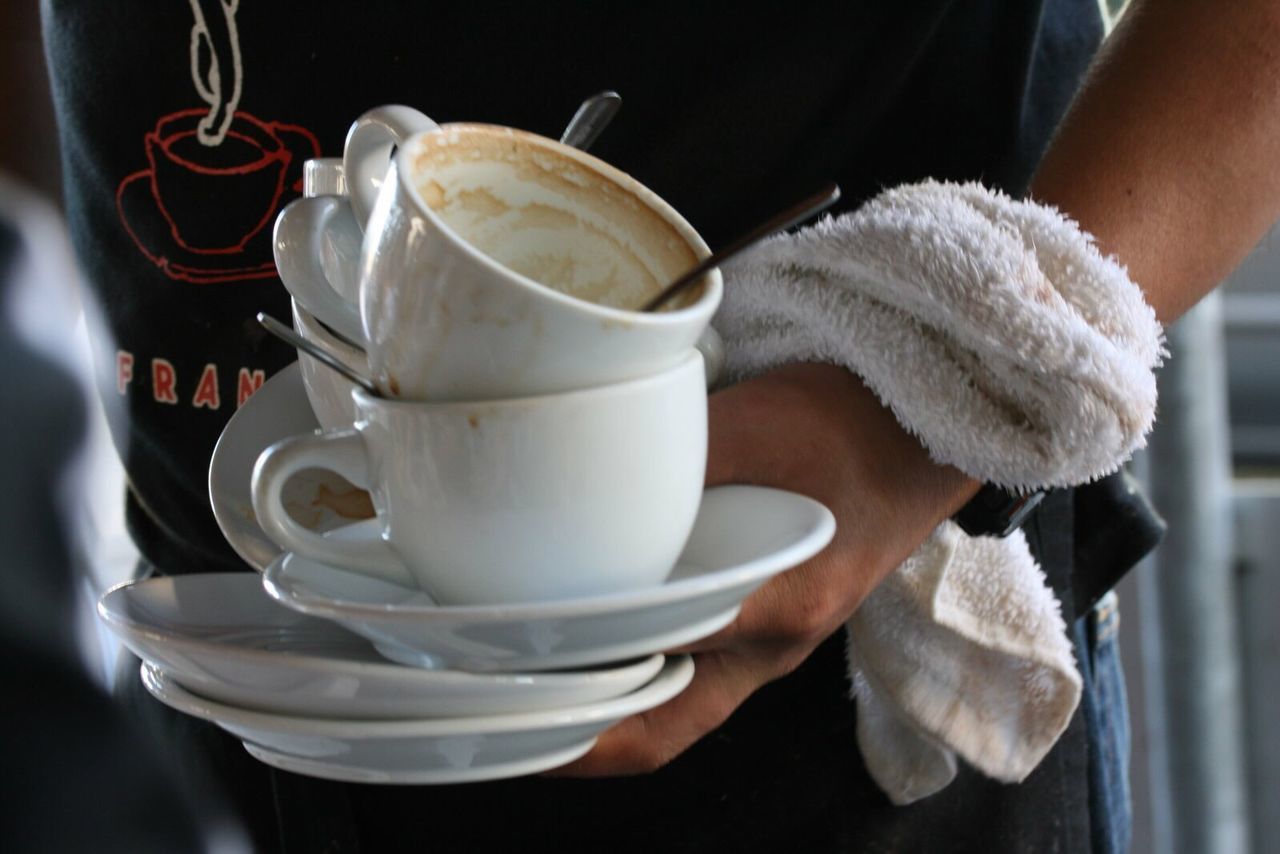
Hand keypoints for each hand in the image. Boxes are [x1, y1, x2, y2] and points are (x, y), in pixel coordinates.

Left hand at [552, 362, 977, 775]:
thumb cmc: (850, 426)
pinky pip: (692, 672)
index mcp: (779, 603)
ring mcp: (773, 642)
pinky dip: (637, 674)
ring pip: (677, 706)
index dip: (584, 692)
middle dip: (582, 735)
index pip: (663, 668)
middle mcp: (775, 643)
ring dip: (606, 709)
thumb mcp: (755, 426)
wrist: (918, 434)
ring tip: (528, 686)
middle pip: (665, 725)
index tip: (516, 686)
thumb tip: (585, 476)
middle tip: (503, 708)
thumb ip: (674, 461)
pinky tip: (589, 647)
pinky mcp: (766, 621)